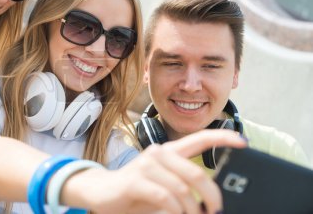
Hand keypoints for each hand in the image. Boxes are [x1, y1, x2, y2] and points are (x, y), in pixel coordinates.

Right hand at [62, 129, 245, 213]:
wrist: (102, 192)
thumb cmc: (138, 190)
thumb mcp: (165, 187)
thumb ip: (185, 187)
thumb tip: (212, 200)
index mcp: (169, 151)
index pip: (199, 139)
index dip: (221, 138)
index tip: (242, 141)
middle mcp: (159, 153)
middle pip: (195, 172)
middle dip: (211, 195)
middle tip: (215, 211)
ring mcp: (146, 165)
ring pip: (182, 188)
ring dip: (191, 209)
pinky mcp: (136, 179)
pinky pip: (165, 196)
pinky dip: (175, 210)